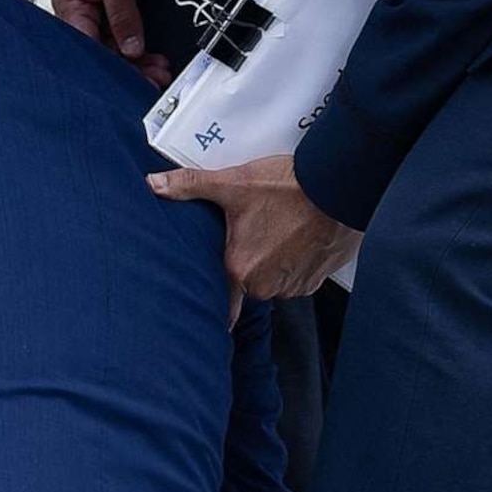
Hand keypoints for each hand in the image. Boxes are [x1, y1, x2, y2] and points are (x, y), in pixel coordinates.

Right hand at [54, 0, 164, 83]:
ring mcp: (97, 9)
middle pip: (101, 52)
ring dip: (137, 60)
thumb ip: (123, 13)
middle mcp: (80, 12)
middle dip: (128, 68)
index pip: (87, 48)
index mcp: (70, 6)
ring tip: (159, 71)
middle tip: (154, 80)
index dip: (111, 68)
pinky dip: (139, 45)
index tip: (134, 82)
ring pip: (115, 46)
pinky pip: (124, 33)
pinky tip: (153, 56)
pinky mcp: (113, 5)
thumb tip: (130, 48)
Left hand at [148, 153, 359, 315]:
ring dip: (275, 262)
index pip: (222, 302)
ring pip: (274, 279)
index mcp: (240, 268)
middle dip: (249, 261)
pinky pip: (298, 277)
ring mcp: (294, 285)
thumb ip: (190, 185)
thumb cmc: (289, 188)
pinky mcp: (317, 280)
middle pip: (248, 281)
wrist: (337, 187)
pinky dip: (297, 262)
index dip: (217, 299)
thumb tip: (154, 184)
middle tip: (256, 232)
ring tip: (280, 230)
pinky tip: (299, 238)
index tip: (212, 308)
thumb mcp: (233, 183)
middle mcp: (267, 284)